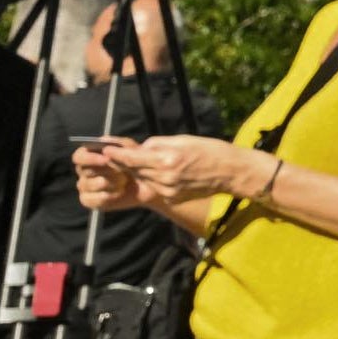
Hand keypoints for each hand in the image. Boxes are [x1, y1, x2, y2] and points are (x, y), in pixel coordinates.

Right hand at [72, 144, 155, 212]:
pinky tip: (118, 192)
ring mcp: (86, 186)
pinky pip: (90, 200)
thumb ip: (121, 147)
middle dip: (105, 171)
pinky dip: (106, 197)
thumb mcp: (134, 149)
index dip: (90, 158)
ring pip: (86, 185)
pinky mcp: (90, 200)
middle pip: (83, 171)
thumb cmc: (139, 162)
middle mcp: (85, 169)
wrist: (148, 183)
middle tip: (122, 171)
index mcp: (91, 154)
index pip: (79, 156)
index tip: (106, 159)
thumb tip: (106, 149)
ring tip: (123, 181)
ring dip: (108, 183)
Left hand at [87, 134, 261, 205]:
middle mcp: (165, 177)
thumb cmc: (211, 151)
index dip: (117, 154)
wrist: (232, 172)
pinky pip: (157, 187)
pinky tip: (167, 174)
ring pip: (144, 179)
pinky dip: (156, 180)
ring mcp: (169, 190)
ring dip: (141, 171)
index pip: (132, 158)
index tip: (105, 150)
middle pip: (135, 170)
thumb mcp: (184, 140)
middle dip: (125, 162)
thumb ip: (159, 144)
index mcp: (167, 159)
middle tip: (115, 156)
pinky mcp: (173, 198)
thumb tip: (142, 148)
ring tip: (147, 163)